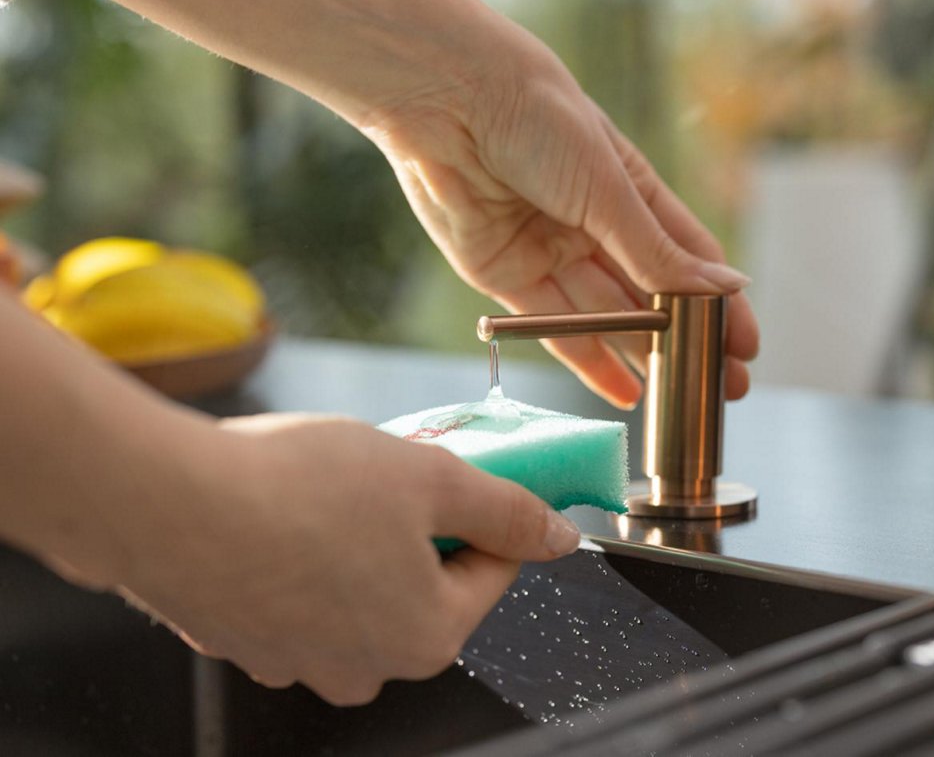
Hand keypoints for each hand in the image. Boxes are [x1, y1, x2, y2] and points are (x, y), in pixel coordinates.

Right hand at [112, 413, 579, 706]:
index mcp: (427, 638)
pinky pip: (301, 593)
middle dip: (419, 527)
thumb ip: (508, 509)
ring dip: (361, 540)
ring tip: (329, 490)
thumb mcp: (431, 477)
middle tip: (393, 474)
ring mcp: (299, 663)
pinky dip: (304, 555)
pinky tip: (283, 514)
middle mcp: (367, 669)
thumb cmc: (297, 489)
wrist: (165, 502)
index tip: (465, 473)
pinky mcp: (245, 641)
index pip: (493, 571)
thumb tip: (559, 537)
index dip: (485, 510)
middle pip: (427, 584)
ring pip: (362, 588)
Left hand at [361, 21, 759, 408]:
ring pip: (607, 316)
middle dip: (688, 340)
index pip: (687, 255)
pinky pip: (554, 326)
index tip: (746, 344)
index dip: (718, 300)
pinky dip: (590, 361)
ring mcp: (549, 250)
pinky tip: (626, 391)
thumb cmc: (539, 119)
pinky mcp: (504, 273)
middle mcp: (591, 222)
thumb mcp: (609, 189)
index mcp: (628, 187)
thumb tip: (727, 289)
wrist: (447, 99)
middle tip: (724, 387)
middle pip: (650, 294)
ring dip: (645, 357)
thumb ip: (659, 252)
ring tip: (683, 398)